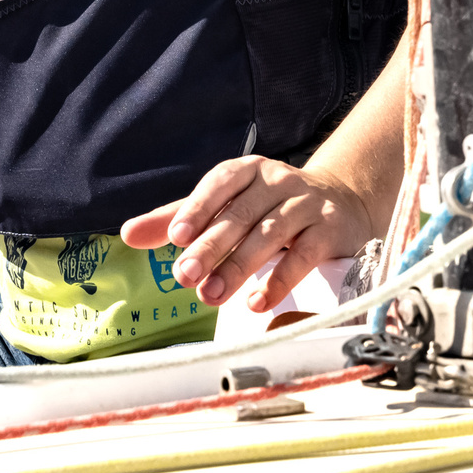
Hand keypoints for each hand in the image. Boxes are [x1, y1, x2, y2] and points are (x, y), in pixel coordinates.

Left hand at [120, 156, 376, 310]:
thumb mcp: (227, 206)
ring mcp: (306, 204)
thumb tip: (129, 234)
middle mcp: (277, 181)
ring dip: (239, 266)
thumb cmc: (270, 207)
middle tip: (184, 276)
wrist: (343, 203)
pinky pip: (304, 256)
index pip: (220, 184)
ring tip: (212, 294)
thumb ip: (180, 219)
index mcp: (247, 171)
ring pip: (269, 234)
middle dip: (210, 247)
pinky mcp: (330, 230)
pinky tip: (257, 301)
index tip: (174, 236)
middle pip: (240, 214)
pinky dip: (280, 279)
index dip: (197, 208)